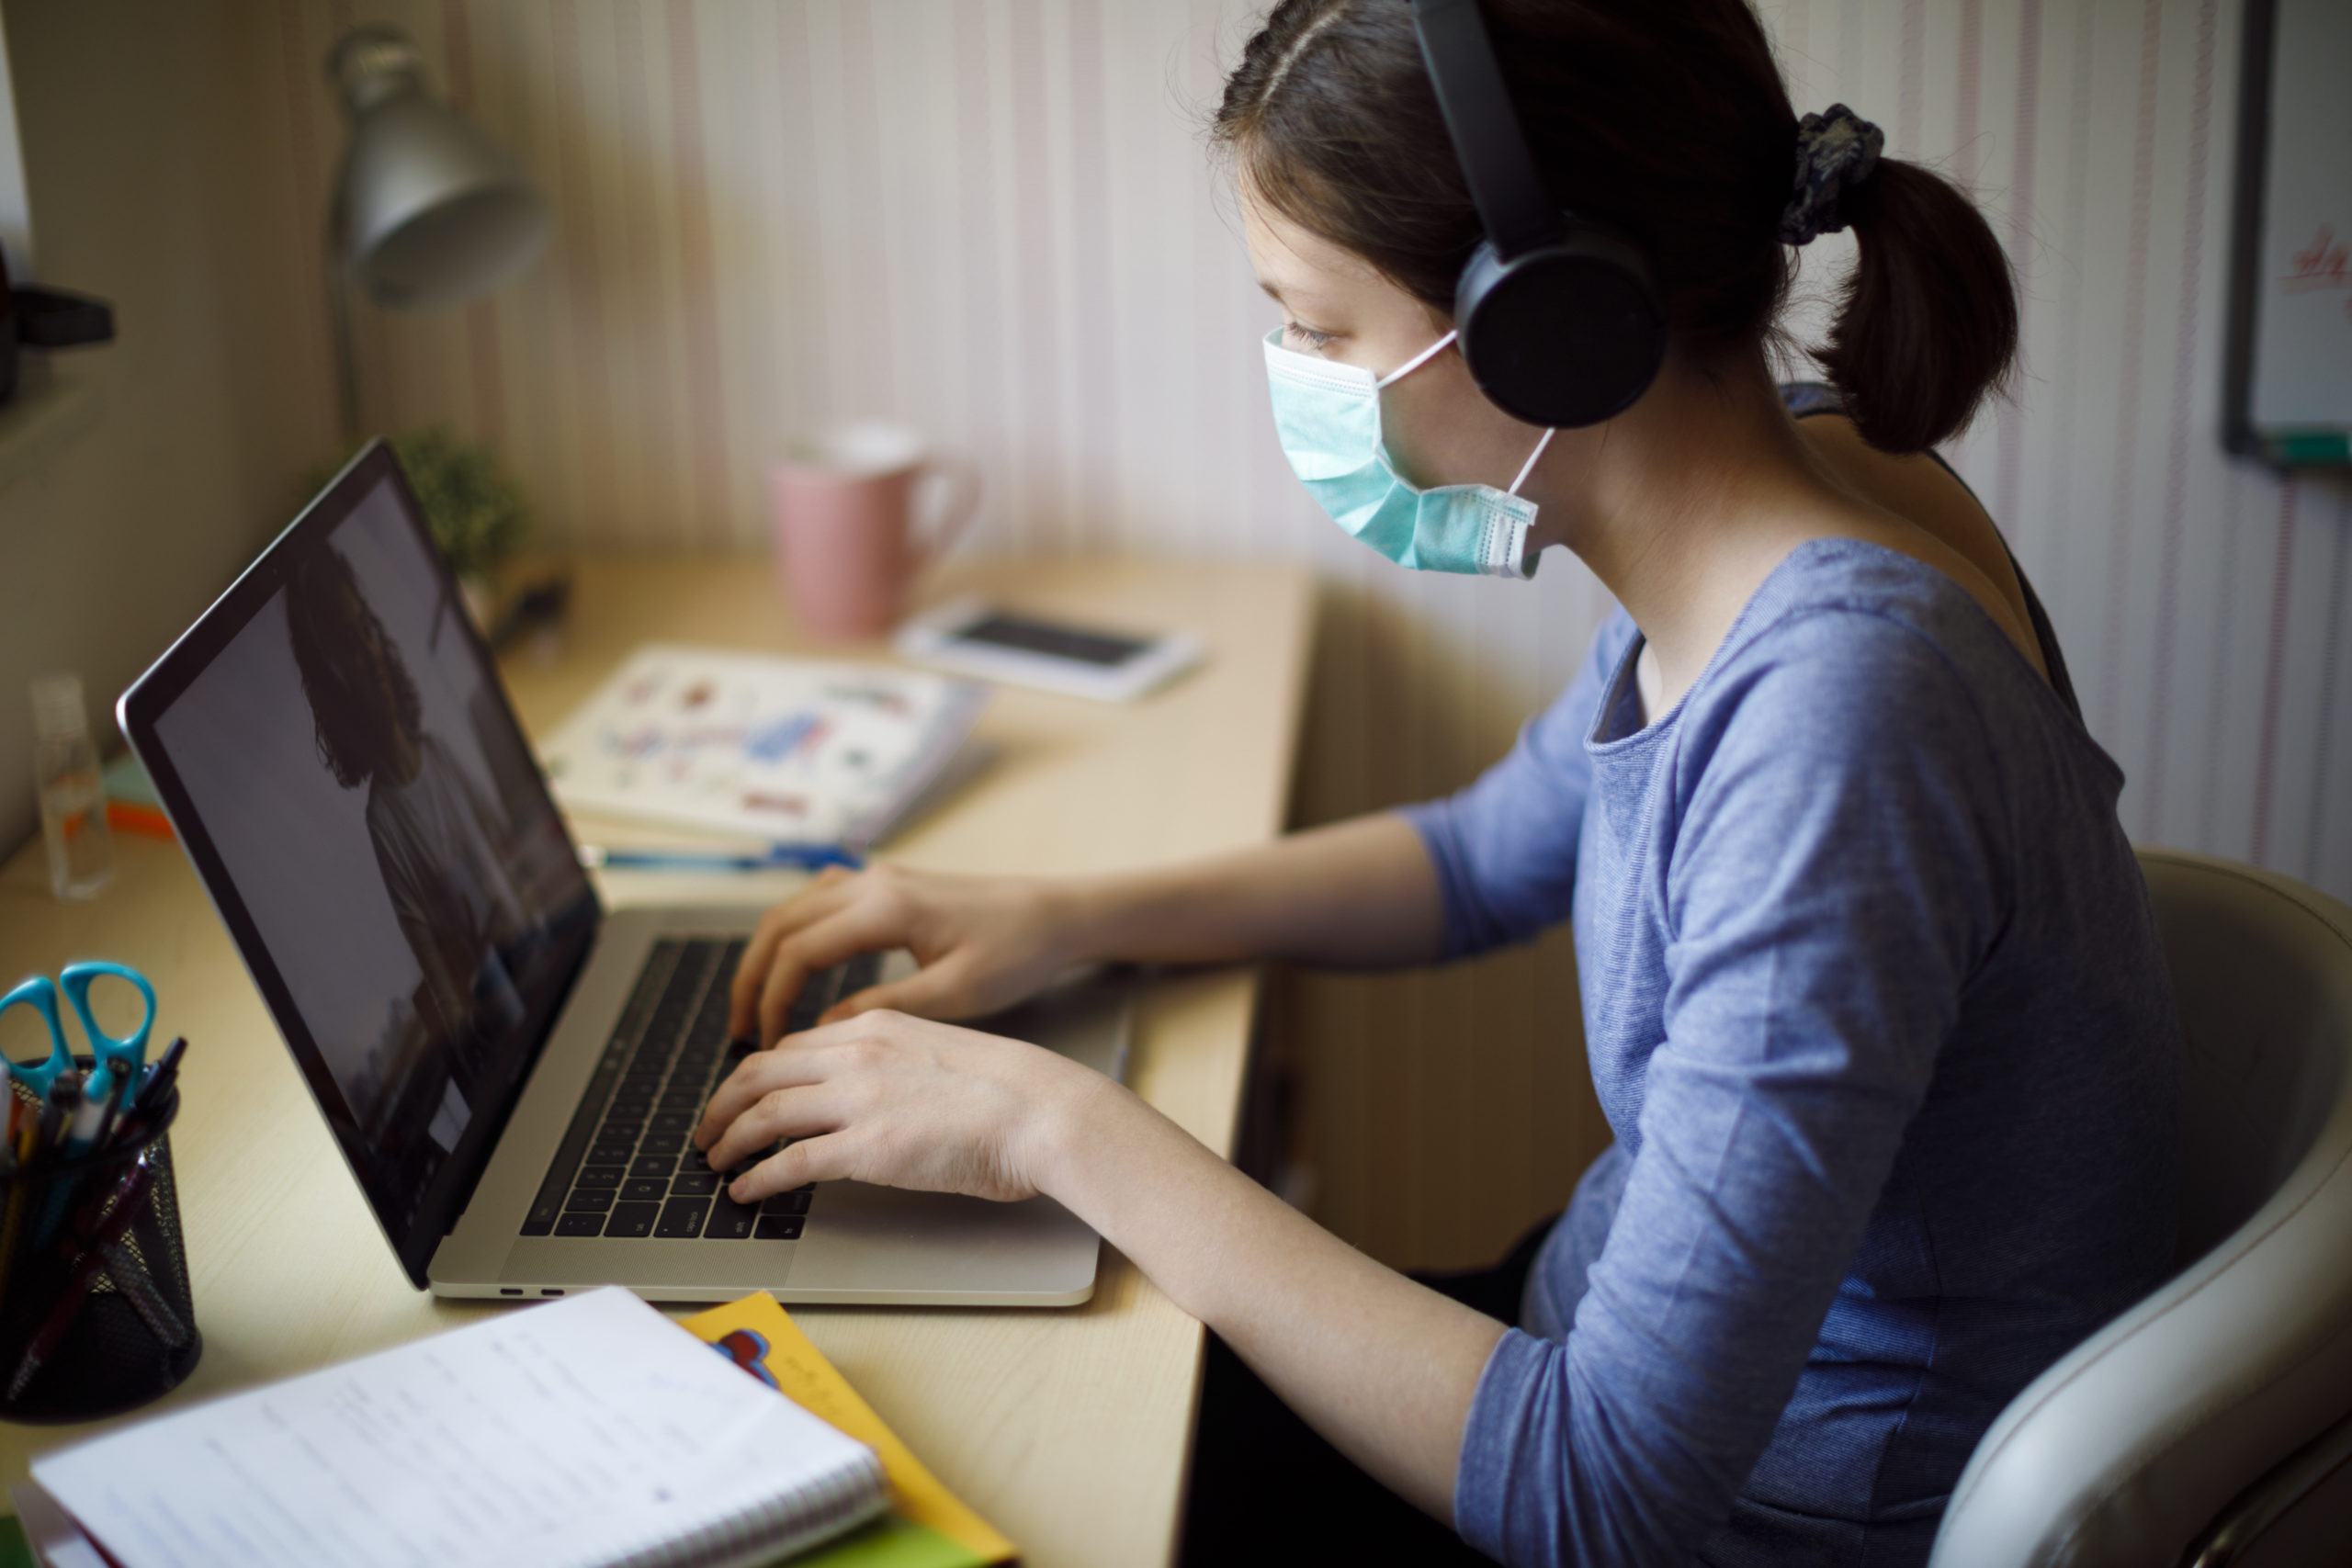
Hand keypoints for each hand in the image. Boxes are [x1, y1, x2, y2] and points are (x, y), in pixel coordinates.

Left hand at [695, 1009, 1108, 1204]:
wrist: (1043, 1110)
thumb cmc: (1013, 1092)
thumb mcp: (943, 1053)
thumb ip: (898, 1064)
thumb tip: (873, 1094)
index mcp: (877, 1028)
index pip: (794, 1046)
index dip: (757, 1074)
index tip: (744, 1096)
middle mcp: (857, 1056)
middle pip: (761, 1072)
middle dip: (723, 1103)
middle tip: (708, 1130)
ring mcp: (860, 1101)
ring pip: (763, 1113)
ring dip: (729, 1140)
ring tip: (715, 1162)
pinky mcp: (867, 1148)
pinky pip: (789, 1162)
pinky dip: (757, 1177)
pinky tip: (746, 1191)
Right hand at [728, 864, 1085, 1046]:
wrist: (1056, 913)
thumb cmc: (1017, 952)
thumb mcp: (954, 993)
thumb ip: (883, 1011)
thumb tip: (819, 1030)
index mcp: (885, 908)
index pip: (798, 951)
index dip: (771, 999)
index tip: (763, 1043)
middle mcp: (872, 882)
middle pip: (780, 924)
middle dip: (752, 977)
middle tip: (739, 1029)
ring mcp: (878, 877)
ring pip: (794, 908)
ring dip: (768, 954)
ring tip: (757, 1006)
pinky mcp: (888, 883)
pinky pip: (818, 900)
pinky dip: (794, 933)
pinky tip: (794, 965)